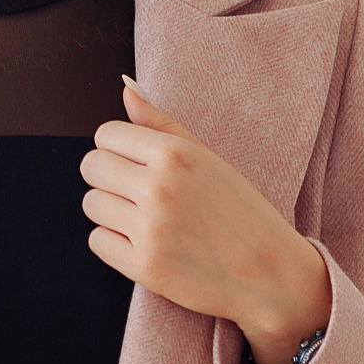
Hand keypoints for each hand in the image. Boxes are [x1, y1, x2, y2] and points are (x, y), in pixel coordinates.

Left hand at [81, 80, 330, 363]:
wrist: (271, 274)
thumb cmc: (241, 212)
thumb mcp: (208, 159)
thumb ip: (163, 124)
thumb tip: (126, 89)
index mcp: (176, 154)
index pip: (106, 135)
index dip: (116, 148)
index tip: (135, 163)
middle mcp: (159, 188)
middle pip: (92, 167)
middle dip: (107, 177)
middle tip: (136, 192)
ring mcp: (150, 229)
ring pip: (92, 204)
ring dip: (110, 211)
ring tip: (144, 219)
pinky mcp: (144, 266)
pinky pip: (98, 241)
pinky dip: (114, 243)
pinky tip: (145, 244)